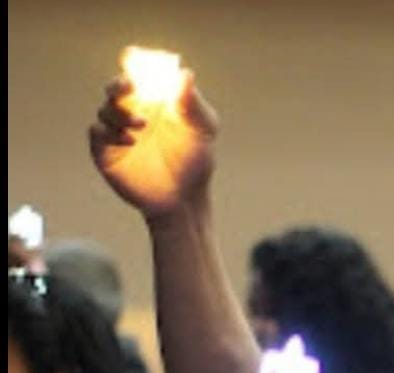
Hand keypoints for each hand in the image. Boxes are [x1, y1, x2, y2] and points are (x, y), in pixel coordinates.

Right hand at [88, 67, 217, 218]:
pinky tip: (131, 141)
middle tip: (131, 87)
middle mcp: (134, 111)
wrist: (184, 199)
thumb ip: (193, 104)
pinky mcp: (105, 150)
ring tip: (143, 126)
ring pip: (105, 108)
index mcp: (156, 100)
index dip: (133, 62)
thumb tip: (186, 74)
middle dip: (119, 84)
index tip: (133, 57)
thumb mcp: (202, 131)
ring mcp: (118, 130)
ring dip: (120, 112)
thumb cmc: (196, 161)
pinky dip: (109, 131)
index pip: (138, 72)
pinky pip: (97, 131)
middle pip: (116, 87)